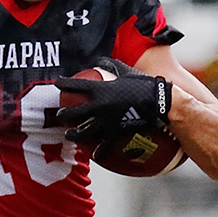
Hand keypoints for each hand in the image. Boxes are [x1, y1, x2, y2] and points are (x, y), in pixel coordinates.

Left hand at [55, 57, 171, 141]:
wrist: (161, 103)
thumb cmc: (144, 84)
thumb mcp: (126, 71)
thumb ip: (111, 66)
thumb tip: (100, 61)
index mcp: (101, 89)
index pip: (76, 86)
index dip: (64, 84)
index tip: (56, 84)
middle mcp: (99, 106)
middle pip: (74, 112)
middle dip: (64, 114)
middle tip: (59, 115)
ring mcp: (106, 121)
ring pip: (83, 131)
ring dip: (74, 134)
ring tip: (69, 135)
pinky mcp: (115, 133)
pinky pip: (104, 145)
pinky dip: (99, 151)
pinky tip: (95, 155)